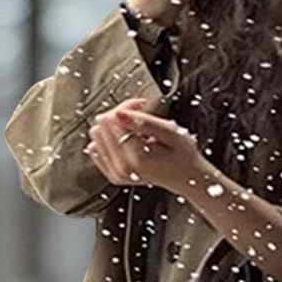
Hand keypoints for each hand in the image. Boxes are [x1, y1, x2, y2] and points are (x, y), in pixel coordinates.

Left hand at [87, 100, 205, 192]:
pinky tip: (124, 140)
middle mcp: (123, 168)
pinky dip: (107, 141)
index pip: (113, 119)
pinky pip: (95, 151)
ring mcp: (116, 174)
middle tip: (138, 114)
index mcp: (137, 158)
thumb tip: (118, 114)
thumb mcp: (171, 132)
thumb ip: (144, 122)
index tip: (141, 104)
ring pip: (96, 136)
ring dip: (113, 127)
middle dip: (119, 114)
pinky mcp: (113, 176)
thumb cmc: (182, 154)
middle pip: (102, 126)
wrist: (186, 177)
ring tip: (133, 128)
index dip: (126, 106)